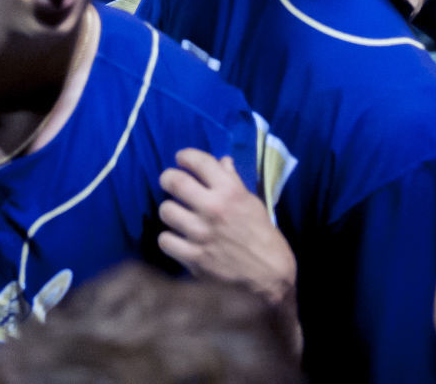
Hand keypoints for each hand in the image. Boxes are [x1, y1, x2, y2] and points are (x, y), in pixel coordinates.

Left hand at [159, 149, 295, 308]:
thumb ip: (233, 182)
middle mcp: (213, 208)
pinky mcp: (193, 257)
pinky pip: (165, 240)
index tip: (181, 159)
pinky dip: (170, 239)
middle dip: (168, 178)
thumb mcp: (253, 204)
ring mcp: (201, 234)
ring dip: (170, 211)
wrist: (270, 279)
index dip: (185, 156)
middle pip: (173, 181)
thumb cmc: (263, 238)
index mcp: (231, 191)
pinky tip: (178, 239)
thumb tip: (221, 162)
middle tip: (170, 182)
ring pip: (165, 210)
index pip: (199, 161)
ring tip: (177, 215)